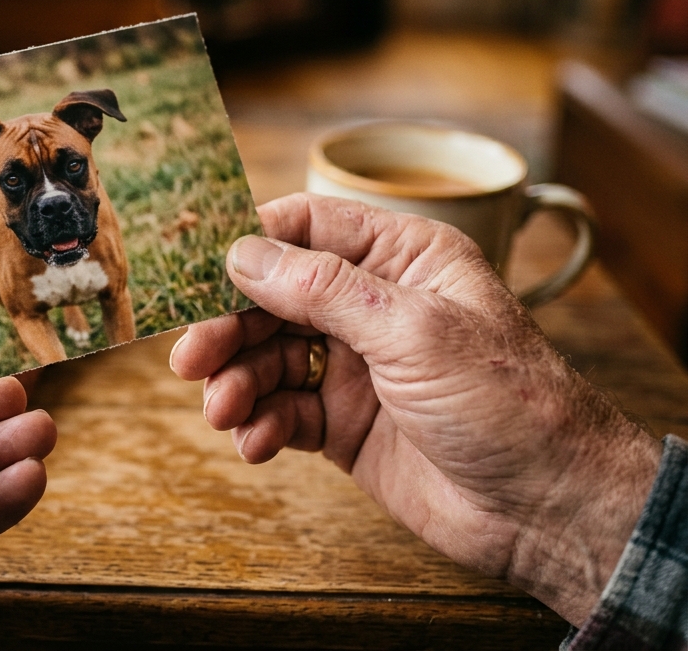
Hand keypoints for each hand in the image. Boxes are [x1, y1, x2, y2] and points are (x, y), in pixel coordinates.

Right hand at [170, 193, 660, 625]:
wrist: (548, 509)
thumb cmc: (508, 403)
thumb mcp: (413, 329)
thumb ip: (322, 288)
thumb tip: (242, 253)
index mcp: (402, 259)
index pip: (306, 229)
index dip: (248, 244)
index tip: (193, 270)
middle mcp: (373, 306)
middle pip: (273, 297)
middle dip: (228, 328)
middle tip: (190, 357)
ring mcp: (356, 366)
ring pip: (269, 358)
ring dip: (238, 383)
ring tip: (223, 411)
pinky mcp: (345, 423)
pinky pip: (283, 412)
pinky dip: (261, 425)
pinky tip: (255, 442)